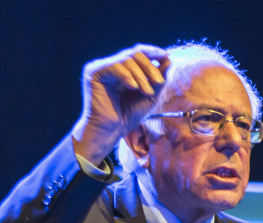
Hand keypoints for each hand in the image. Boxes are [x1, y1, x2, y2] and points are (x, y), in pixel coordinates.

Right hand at [71, 45, 170, 164]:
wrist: (110, 130)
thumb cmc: (128, 115)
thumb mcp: (149, 95)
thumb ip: (158, 78)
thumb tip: (168, 60)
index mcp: (123, 69)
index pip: (138, 53)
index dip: (152, 52)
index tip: (166, 56)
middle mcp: (111, 65)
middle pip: (134, 54)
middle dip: (150, 67)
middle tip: (159, 83)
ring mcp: (101, 67)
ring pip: (127, 59)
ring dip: (142, 76)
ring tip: (147, 93)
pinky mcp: (94, 72)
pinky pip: (115, 66)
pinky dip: (128, 75)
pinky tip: (134, 88)